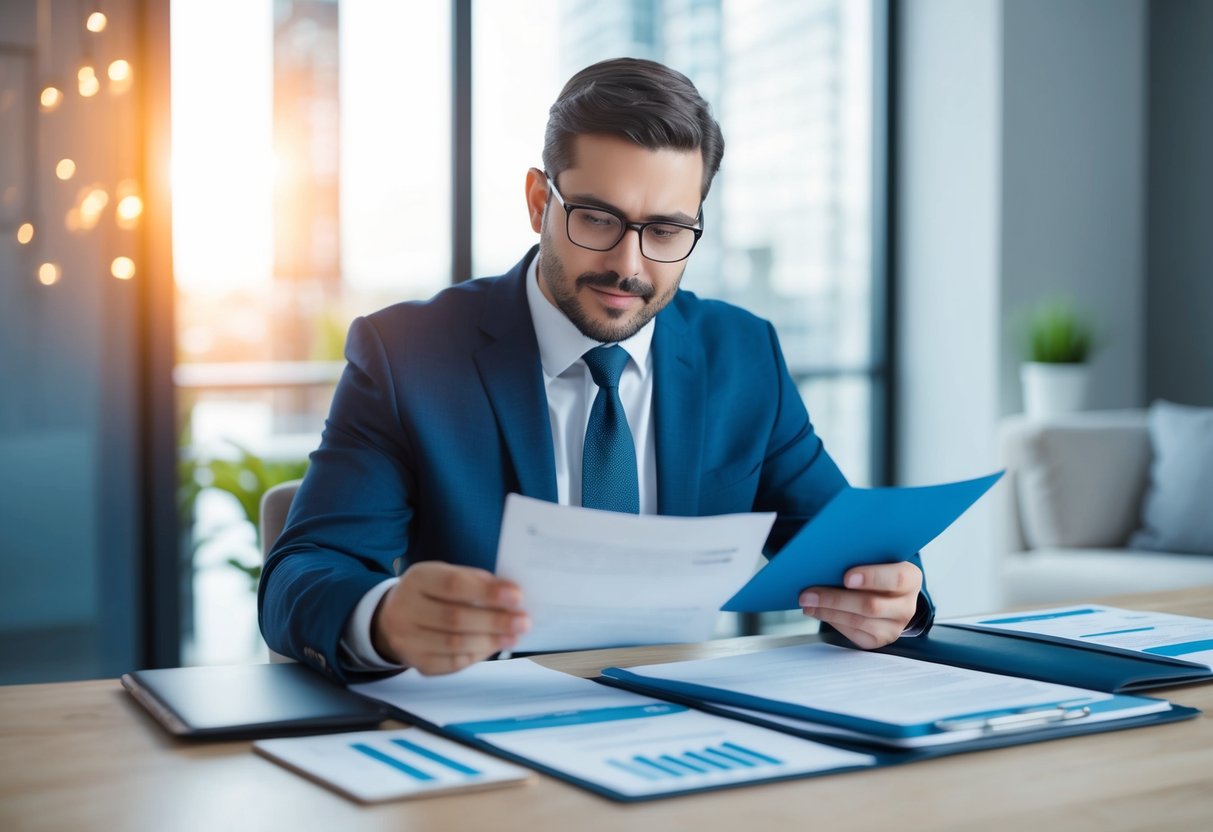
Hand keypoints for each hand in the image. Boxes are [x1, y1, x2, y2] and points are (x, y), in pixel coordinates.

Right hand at [371, 562, 529, 674]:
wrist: (391, 618)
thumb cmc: (431, 593)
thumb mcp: (445, 575)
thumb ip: (474, 581)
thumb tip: (511, 594)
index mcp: (417, 579)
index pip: (454, 584)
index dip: (487, 591)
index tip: (517, 596)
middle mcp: (406, 609)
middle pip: (456, 618)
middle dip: (495, 621)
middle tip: (523, 621)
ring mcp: (407, 640)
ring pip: (454, 645)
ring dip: (490, 641)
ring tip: (514, 636)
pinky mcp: (416, 662)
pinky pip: (451, 663)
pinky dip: (476, 655)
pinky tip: (493, 647)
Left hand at [798, 562, 921, 649]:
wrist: (888, 594)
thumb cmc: (877, 569)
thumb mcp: (877, 559)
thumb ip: (861, 557)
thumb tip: (825, 558)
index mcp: (910, 578)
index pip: (896, 578)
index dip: (871, 577)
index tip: (846, 577)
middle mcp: (907, 606)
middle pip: (871, 605)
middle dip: (835, 598)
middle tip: (808, 592)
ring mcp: (894, 627)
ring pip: (858, 620)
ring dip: (827, 611)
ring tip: (807, 601)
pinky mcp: (879, 640)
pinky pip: (853, 633)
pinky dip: (832, 620)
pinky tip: (817, 610)